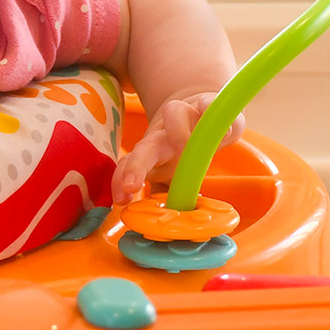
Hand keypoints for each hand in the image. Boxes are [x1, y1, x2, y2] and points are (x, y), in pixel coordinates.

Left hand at [111, 91, 244, 202]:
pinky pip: (206, 104)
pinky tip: (204, 110)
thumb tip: (159, 225)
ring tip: (186, 145)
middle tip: (131, 186)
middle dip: (135, 166)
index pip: (130, 166)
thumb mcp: (171, 171)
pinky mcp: (207, 105)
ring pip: (173, 115)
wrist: (198, 109)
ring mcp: (184, 117)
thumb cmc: (182, 146)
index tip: (121, 199)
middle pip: (145, 148)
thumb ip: (164, 193)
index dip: (122, 181)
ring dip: (178, 132)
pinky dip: (206, 108)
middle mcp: (163, 136)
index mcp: (152, 155)